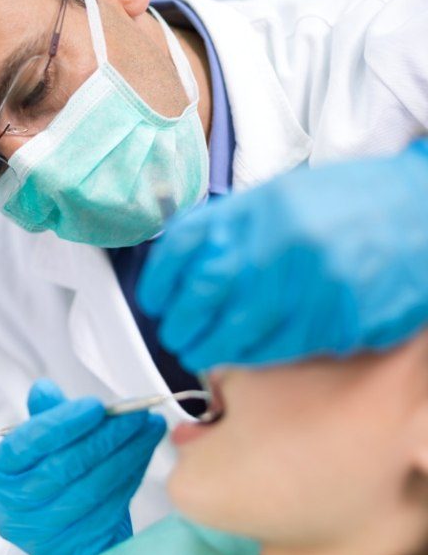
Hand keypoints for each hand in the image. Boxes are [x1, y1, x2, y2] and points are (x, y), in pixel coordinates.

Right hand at [0, 380, 166, 554]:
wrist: (57, 533)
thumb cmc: (44, 475)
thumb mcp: (37, 446)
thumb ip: (44, 416)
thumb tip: (44, 389)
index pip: (27, 444)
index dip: (63, 423)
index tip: (96, 405)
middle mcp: (14, 506)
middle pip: (64, 467)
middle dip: (105, 436)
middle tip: (136, 413)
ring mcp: (44, 532)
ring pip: (92, 487)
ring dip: (127, 454)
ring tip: (150, 427)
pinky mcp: (76, 546)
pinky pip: (111, 506)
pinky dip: (131, 476)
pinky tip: (144, 454)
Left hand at [137, 138, 427, 370]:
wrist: (421, 210)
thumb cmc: (344, 203)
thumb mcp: (274, 198)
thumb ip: (224, 227)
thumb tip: (174, 267)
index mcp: (252, 209)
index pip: (179, 251)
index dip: (156, 284)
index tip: (154, 302)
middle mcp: (274, 245)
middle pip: (198, 299)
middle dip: (180, 327)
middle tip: (177, 337)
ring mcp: (308, 285)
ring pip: (236, 336)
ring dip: (212, 350)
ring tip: (204, 351)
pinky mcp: (338, 320)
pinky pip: (280, 351)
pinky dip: (255, 357)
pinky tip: (248, 353)